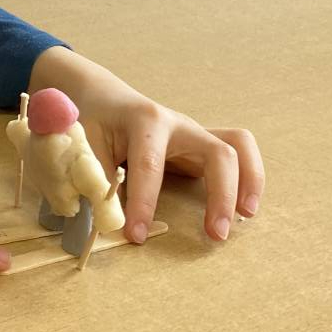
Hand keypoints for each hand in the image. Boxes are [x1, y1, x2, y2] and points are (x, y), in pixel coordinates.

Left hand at [28, 46, 264, 242]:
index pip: (149, 165)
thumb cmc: (92, 121)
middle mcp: (177, 124)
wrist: (101, 96)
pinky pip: (238, 153)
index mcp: (143, 120)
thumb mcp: (82, 144)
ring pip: (239, 145)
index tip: (136, 236)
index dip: (143, 203)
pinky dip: (249, 178)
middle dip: (220, 194)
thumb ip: (90, 179)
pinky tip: (243, 208)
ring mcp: (194, 132)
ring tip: (245, 217)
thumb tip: (99, 221)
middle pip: (217, 151)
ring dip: (250, 181)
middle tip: (214, 235)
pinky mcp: (202, 145)